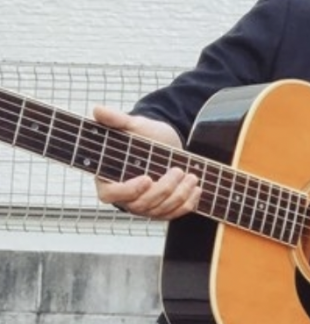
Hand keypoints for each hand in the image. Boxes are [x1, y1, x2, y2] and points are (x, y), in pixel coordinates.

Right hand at [92, 105, 200, 219]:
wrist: (164, 143)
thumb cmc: (144, 135)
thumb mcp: (132, 125)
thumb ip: (115, 119)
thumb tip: (98, 110)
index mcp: (108, 179)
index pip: (111, 195)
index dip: (129, 191)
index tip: (147, 179)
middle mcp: (125, 197)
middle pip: (141, 204)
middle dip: (164, 189)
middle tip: (179, 171)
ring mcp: (144, 206)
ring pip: (159, 210)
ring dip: (179, 195)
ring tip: (191, 177)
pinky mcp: (162, 210)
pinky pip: (173, 213)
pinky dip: (186, 203)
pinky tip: (196, 189)